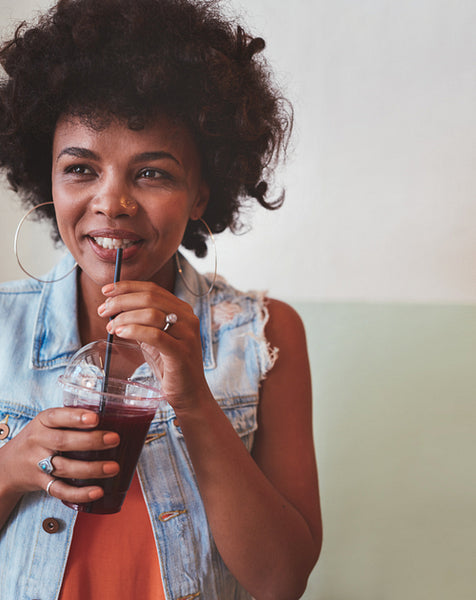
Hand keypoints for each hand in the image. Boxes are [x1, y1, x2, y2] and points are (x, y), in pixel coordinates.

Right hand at [0, 408, 119, 501]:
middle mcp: (38, 442)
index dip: (76, 417)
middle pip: (63, 442)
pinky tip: (97, 491)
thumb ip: (70, 419)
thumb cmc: (39, 439)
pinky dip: (80, 493)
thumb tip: (111, 416)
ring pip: (65, 468)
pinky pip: (61, 490)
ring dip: (91, 469)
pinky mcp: (41, 484)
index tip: (95, 418)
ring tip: (113, 467)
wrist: (8, 465)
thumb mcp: (47, 423)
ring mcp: (38, 464)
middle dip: (91, 441)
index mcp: (42, 422)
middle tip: (114, 439)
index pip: (57, 417)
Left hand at [99, 280, 209, 409]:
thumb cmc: (170, 365)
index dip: (127, 287)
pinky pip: (155, 335)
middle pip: (150, 297)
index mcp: (182, 310)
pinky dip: (134, 331)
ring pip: (151, 313)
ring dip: (125, 316)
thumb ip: (142, 322)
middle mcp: (188, 318)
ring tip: (110, 327)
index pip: (153, 288)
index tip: (106, 290)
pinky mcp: (181, 352)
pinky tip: (120, 333)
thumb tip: (115, 307)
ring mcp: (187, 334)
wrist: (190, 393)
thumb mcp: (155, 338)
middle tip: (103, 311)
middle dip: (121, 301)